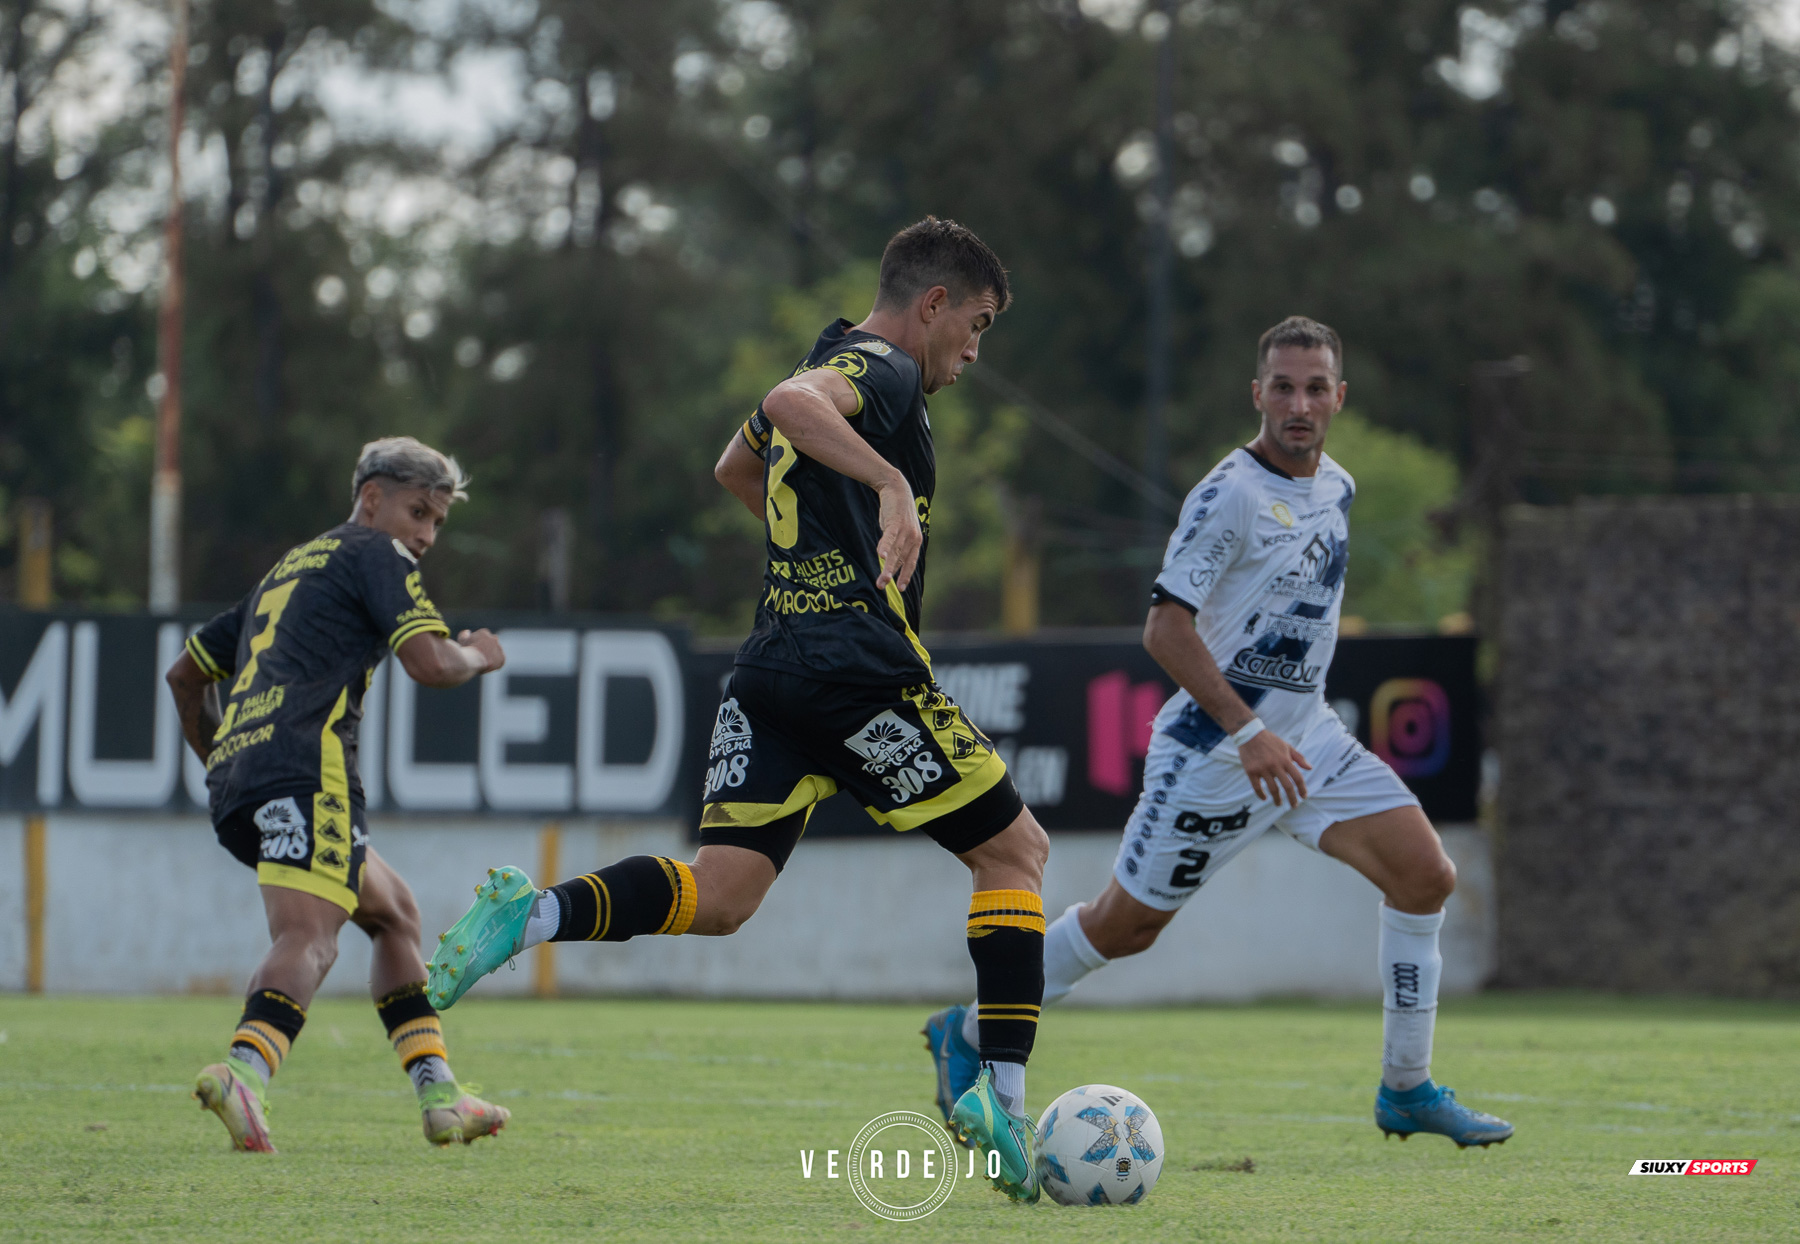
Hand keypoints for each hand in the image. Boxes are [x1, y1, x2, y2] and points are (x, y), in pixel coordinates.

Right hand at [457, 628, 504, 673]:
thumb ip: (464, 635)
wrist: (470, 661)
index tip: (474, 651)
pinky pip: (500, 661)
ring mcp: (499, 648)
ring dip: (492, 656)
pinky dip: (496, 664)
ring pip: (496, 652)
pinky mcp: (502, 658)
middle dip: (487, 648)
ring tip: (483, 662)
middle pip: (491, 643)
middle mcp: (493, 638)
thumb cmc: (464, 652)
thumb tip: (467, 632)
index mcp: (483, 632)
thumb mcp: (462, 641)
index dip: (478, 645)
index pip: (483, 637)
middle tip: (480, 656)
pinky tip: (488, 666)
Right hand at [874, 474, 922, 590]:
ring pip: (895, 552)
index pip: (911, 562)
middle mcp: (913, 537)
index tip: (900, 588)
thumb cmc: (896, 512)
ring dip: (887, 567)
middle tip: (882, 587)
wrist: (896, 488)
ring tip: (881, 580)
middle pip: (901, 560)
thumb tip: (890, 559)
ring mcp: (905, 530)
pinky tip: (881, 557)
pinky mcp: (896, 522)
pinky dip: (885, 547)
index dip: (906, 575)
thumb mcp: (899, 530)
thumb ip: (897, 544)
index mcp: (916, 541)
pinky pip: (890, 538)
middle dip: (892, 575)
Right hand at [1239, 729, 1310, 806]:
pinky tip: (1264, 798)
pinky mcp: (1251, 771)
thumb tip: (1310, 768)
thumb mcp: (1286, 746)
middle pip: (1287, 786)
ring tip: (1279, 804)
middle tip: (1294, 806)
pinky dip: (1261, 794)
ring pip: (1272, 789)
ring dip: (1277, 799)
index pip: (1297, 777)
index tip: (1303, 796)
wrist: (1249, 734)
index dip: (1302, 789)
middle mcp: (1275, 765)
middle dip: (1292, 799)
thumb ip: (1299, 757)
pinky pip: (1257, 787)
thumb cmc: (1270, 741)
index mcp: (1285, 759)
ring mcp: (1262, 768)